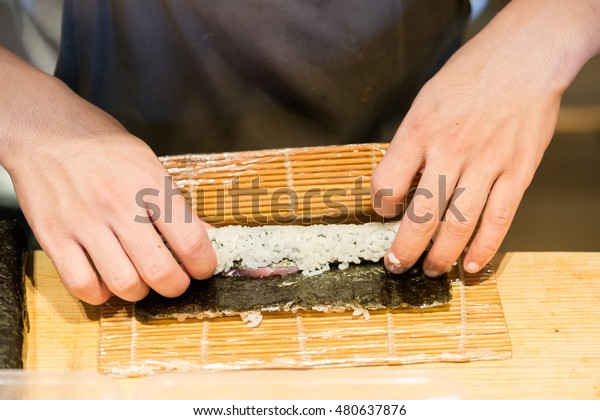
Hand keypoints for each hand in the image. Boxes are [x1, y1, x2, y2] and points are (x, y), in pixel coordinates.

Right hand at [0, 49, 215, 303]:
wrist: (43, 129)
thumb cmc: (102, 145)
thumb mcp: (149, 162)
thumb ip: (175, 203)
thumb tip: (206, 236)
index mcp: (149, 184)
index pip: (191, 240)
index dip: (204, 265)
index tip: (203, 268)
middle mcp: (118, 205)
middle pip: (160, 271)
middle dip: (176, 286)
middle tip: (176, 281)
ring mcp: (84, 223)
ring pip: (124, 284)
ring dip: (140, 292)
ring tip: (141, 281)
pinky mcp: (54, 237)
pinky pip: (82, 285)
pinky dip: (100, 294)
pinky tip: (106, 282)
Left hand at [370, 0, 599, 276]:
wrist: (524, 57)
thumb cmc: (469, 76)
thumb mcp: (424, 101)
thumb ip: (411, 143)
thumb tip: (400, 184)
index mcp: (419, 130)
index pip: (387, 182)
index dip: (380, 205)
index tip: (384, 211)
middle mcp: (449, 151)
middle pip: (421, 215)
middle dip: (405, 248)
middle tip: (396, 264)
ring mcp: (486, 164)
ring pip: (459, 225)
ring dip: (441, 256)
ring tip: (431, 271)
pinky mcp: (517, 173)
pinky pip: (498, 219)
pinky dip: (484, 248)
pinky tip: (472, 265)